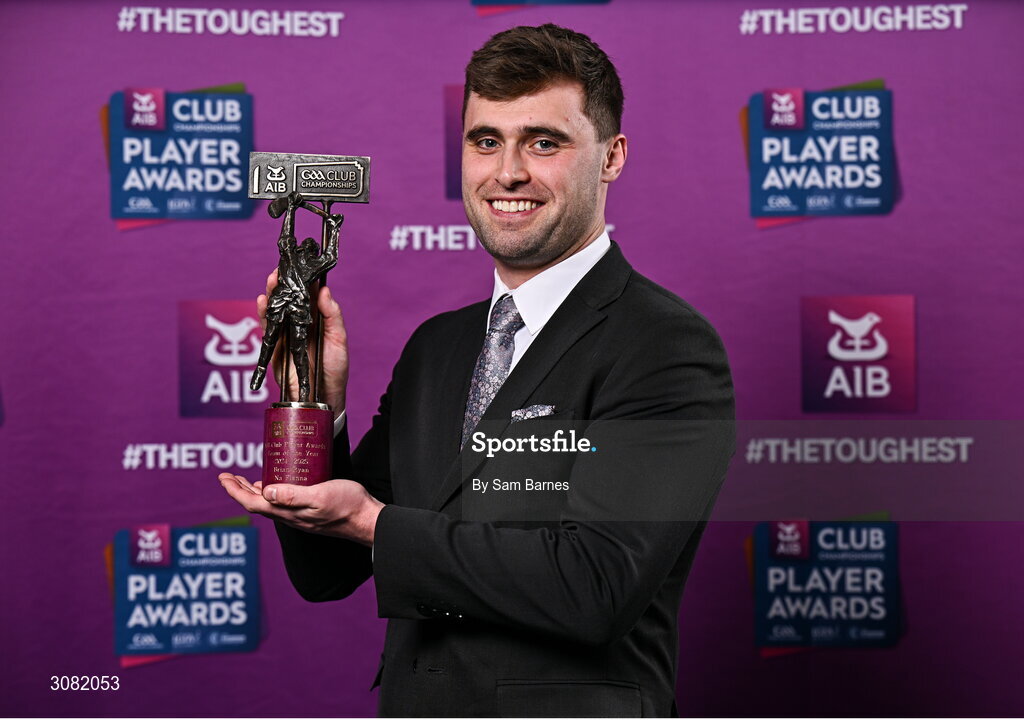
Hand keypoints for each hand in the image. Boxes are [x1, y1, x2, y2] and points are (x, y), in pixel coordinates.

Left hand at [218, 473, 382, 545]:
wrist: (366, 519)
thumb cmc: (347, 506)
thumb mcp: (319, 496)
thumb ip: (293, 496)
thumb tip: (264, 492)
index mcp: (288, 512)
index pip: (252, 503)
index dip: (235, 491)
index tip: (223, 478)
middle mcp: (290, 515)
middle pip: (256, 504)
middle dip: (239, 490)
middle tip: (227, 476)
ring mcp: (299, 514)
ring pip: (268, 503)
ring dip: (253, 491)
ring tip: (244, 480)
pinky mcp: (308, 509)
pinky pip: (282, 502)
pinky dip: (271, 491)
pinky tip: (275, 484)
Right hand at [258, 270, 348, 415]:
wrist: (323, 397)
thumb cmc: (335, 369)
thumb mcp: (339, 341)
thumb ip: (332, 316)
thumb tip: (324, 291)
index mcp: (316, 320)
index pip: (308, 294)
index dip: (302, 279)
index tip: (300, 264)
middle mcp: (300, 324)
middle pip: (289, 299)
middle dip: (284, 283)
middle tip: (281, 269)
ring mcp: (286, 334)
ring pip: (276, 309)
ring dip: (272, 294)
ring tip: (272, 280)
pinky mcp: (275, 346)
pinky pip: (267, 328)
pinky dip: (263, 314)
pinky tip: (262, 301)